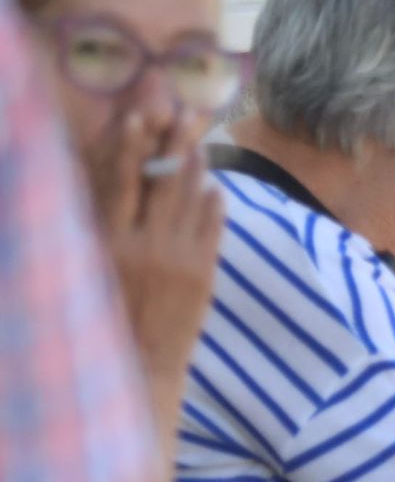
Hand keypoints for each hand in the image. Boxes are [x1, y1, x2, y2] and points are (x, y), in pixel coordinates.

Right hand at [92, 111, 222, 398]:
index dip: (128, 146)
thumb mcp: (92, 269)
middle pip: (162, 182)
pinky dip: (214, 205)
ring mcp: (178, 259)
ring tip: (200, 143)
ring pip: (191, 201)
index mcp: (107, 242)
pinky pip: (212, 229)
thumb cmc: (104, 317)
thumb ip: (103, 229)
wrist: (140, 367)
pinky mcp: (203, 274)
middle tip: (184, 114)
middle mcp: (144, 246)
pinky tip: (215, 188)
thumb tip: (114, 185)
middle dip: (174, 144)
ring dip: (197, 168)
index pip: (118, 182)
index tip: (136, 116)